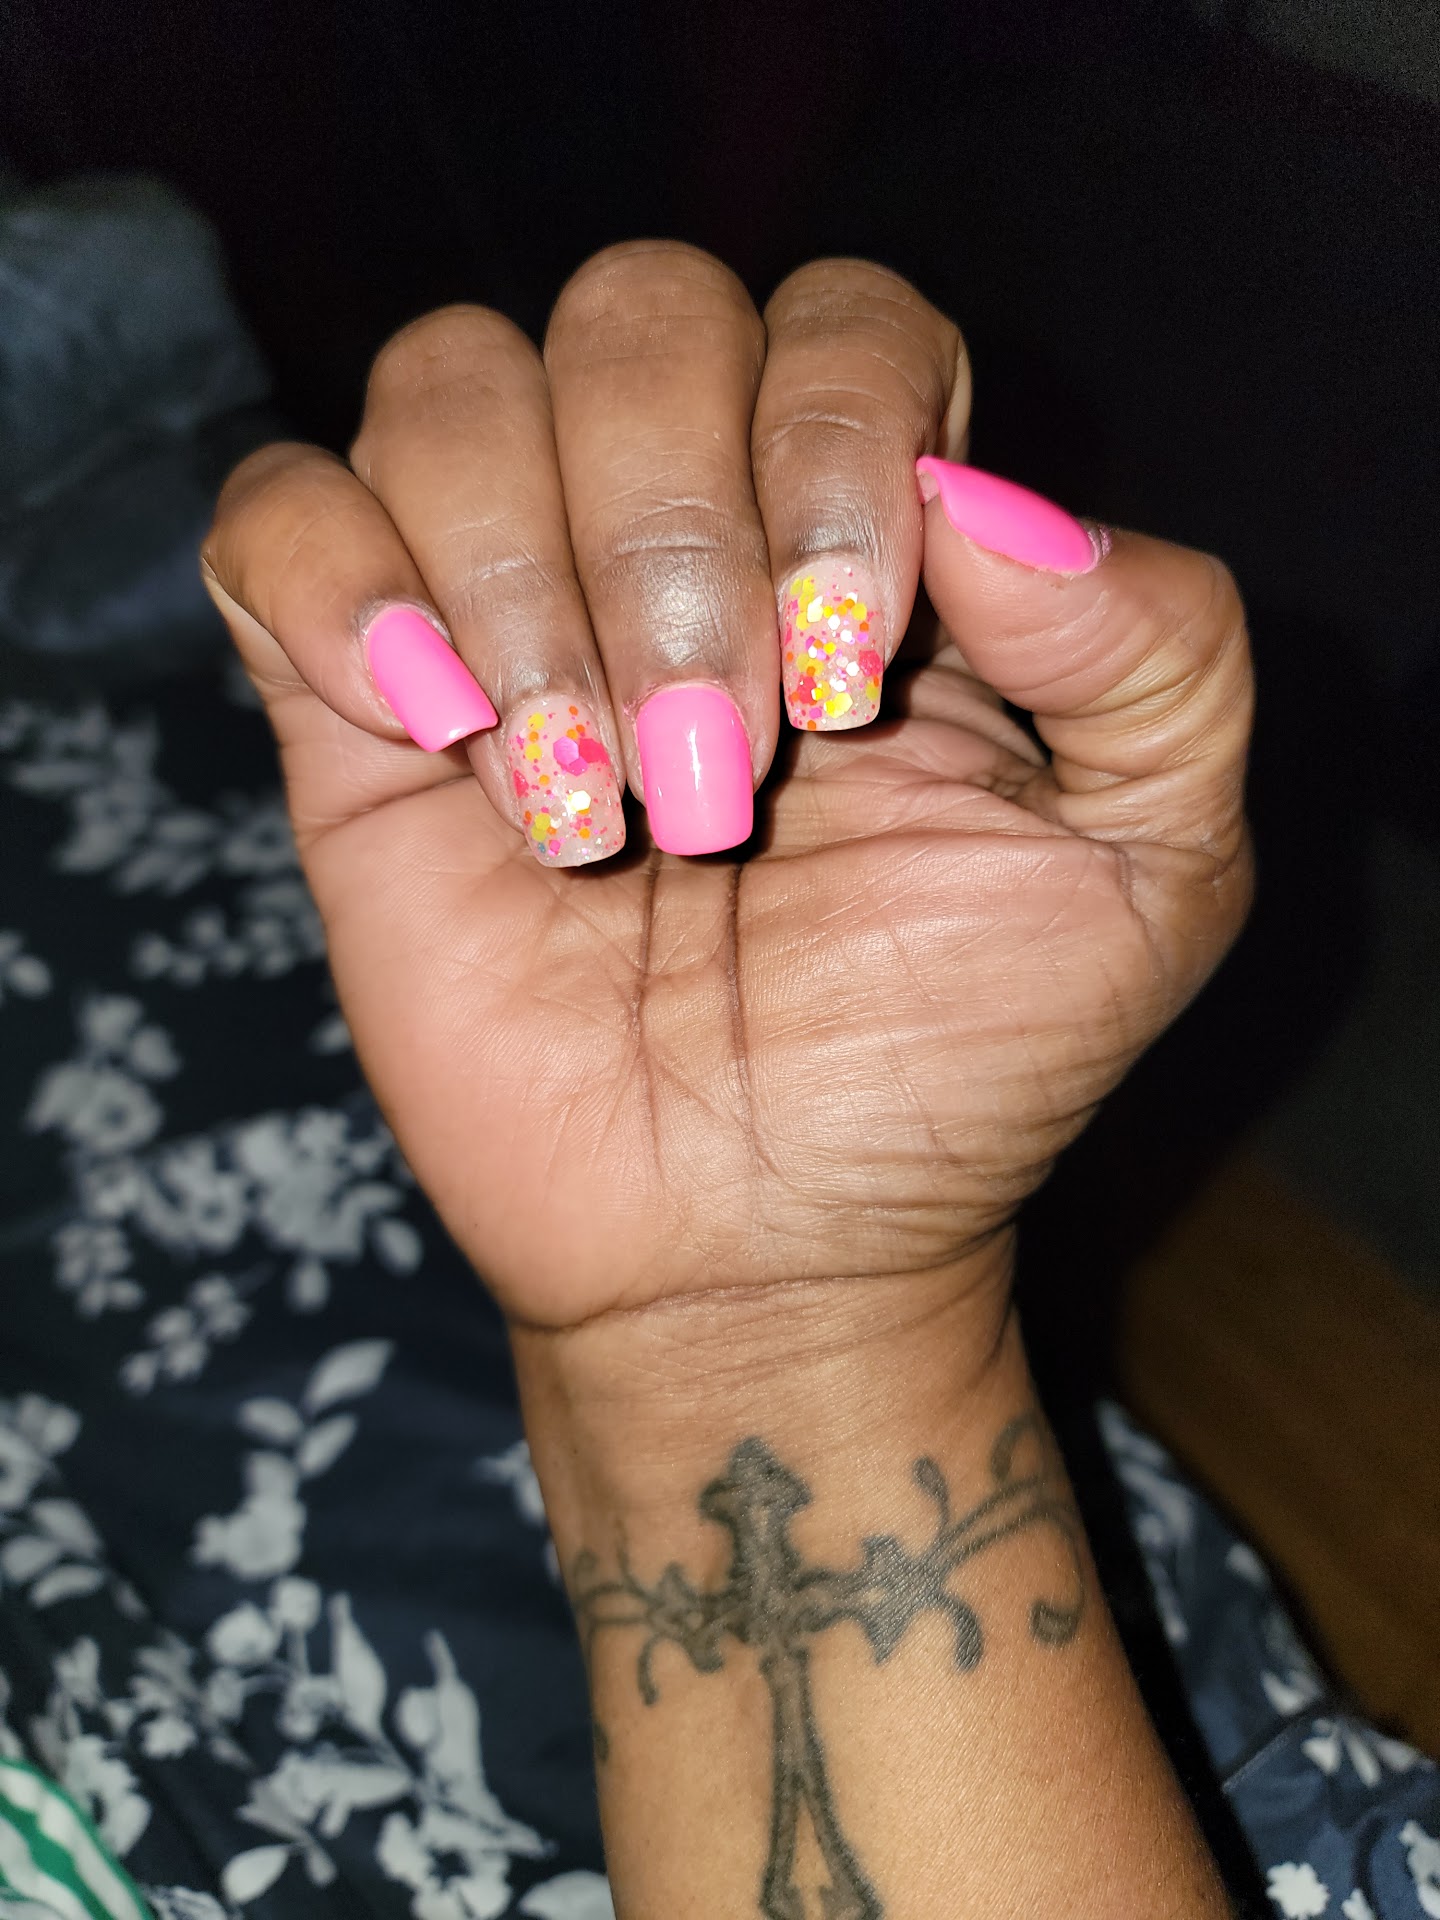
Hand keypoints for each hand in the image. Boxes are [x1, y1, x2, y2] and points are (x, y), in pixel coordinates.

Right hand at [203, 243, 1251, 1352]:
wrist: (752, 1247)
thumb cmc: (943, 1064)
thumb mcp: (1149, 875)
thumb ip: (1164, 654)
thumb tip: (983, 492)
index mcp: (874, 535)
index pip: (839, 319)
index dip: (832, 443)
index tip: (848, 688)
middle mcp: (686, 529)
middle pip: (636, 313)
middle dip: (677, 540)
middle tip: (717, 774)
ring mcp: (507, 604)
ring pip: (452, 385)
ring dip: (525, 591)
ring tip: (586, 808)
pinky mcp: (350, 708)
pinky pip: (275, 518)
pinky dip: (333, 583)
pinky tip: (429, 728)